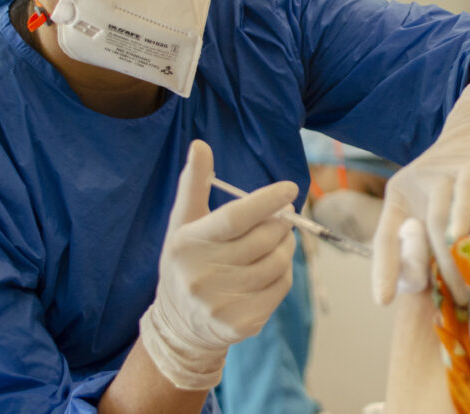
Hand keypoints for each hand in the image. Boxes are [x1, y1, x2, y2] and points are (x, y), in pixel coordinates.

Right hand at [140, 140, 296, 389]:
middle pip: (264, 239)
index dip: (267, 200)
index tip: (290, 188)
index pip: (235, 217)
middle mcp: (202, 275)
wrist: (179, 324)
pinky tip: (272, 268)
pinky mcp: (241, 323)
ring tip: (277, 242)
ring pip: (277, 263)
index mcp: (188, 244)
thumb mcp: (182, 223)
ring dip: (286, 247)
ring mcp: (221, 302)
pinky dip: (284, 273)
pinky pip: (281, 288)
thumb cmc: (187, 261)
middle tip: (283, 217)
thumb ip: (193, 183)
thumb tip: (200, 144)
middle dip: (281, 223)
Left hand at [372, 74, 469, 305]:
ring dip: (454, 259)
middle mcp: (416, 182)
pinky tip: (464, 239)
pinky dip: (462, 216)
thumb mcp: (438, 207)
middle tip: (458, 302)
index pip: (384, 237)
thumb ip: (432, 243)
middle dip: (436, 273)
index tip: (383, 299)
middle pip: (418, 234)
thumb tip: (434, 292)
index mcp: (400, 196)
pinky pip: (465, 192)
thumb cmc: (462, 178)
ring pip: (441, 219)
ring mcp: (444, 171)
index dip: (383, 268)